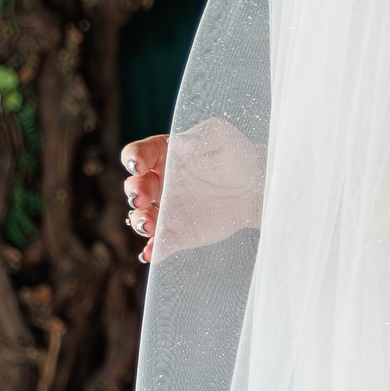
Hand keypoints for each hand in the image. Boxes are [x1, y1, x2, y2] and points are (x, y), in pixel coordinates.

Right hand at [121, 119, 262, 262]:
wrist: (256, 188)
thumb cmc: (237, 156)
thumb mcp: (220, 137)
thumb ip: (197, 137)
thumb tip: (177, 144)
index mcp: (162, 155)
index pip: (137, 154)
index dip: (133, 158)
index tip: (138, 164)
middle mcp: (157, 182)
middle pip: (133, 187)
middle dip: (134, 191)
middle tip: (141, 197)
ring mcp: (164, 209)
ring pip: (141, 216)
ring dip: (139, 221)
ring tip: (148, 225)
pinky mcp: (176, 232)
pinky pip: (160, 242)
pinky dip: (153, 249)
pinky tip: (151, 253)